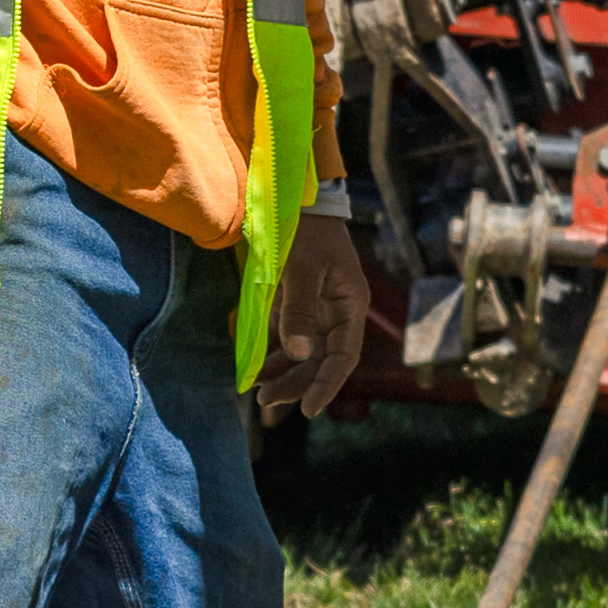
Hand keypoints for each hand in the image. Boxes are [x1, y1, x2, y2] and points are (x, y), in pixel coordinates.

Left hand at [255, 211, 371, 419]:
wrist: (293, 198)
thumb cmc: (303, 229)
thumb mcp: (301, 268)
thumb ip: (299, 310)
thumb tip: (297, 355)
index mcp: (350, 304)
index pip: (344, 357)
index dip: (327, 385)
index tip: (308, 409)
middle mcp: (338, 312)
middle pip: (321, 362)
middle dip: (297, 384)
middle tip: (266, 400)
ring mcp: (318, 310)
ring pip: (305, 355)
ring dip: (285, 375)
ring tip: (259, 393)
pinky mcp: (299, 305)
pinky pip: (290, 339)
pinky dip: (275, 356)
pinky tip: (257, 370)